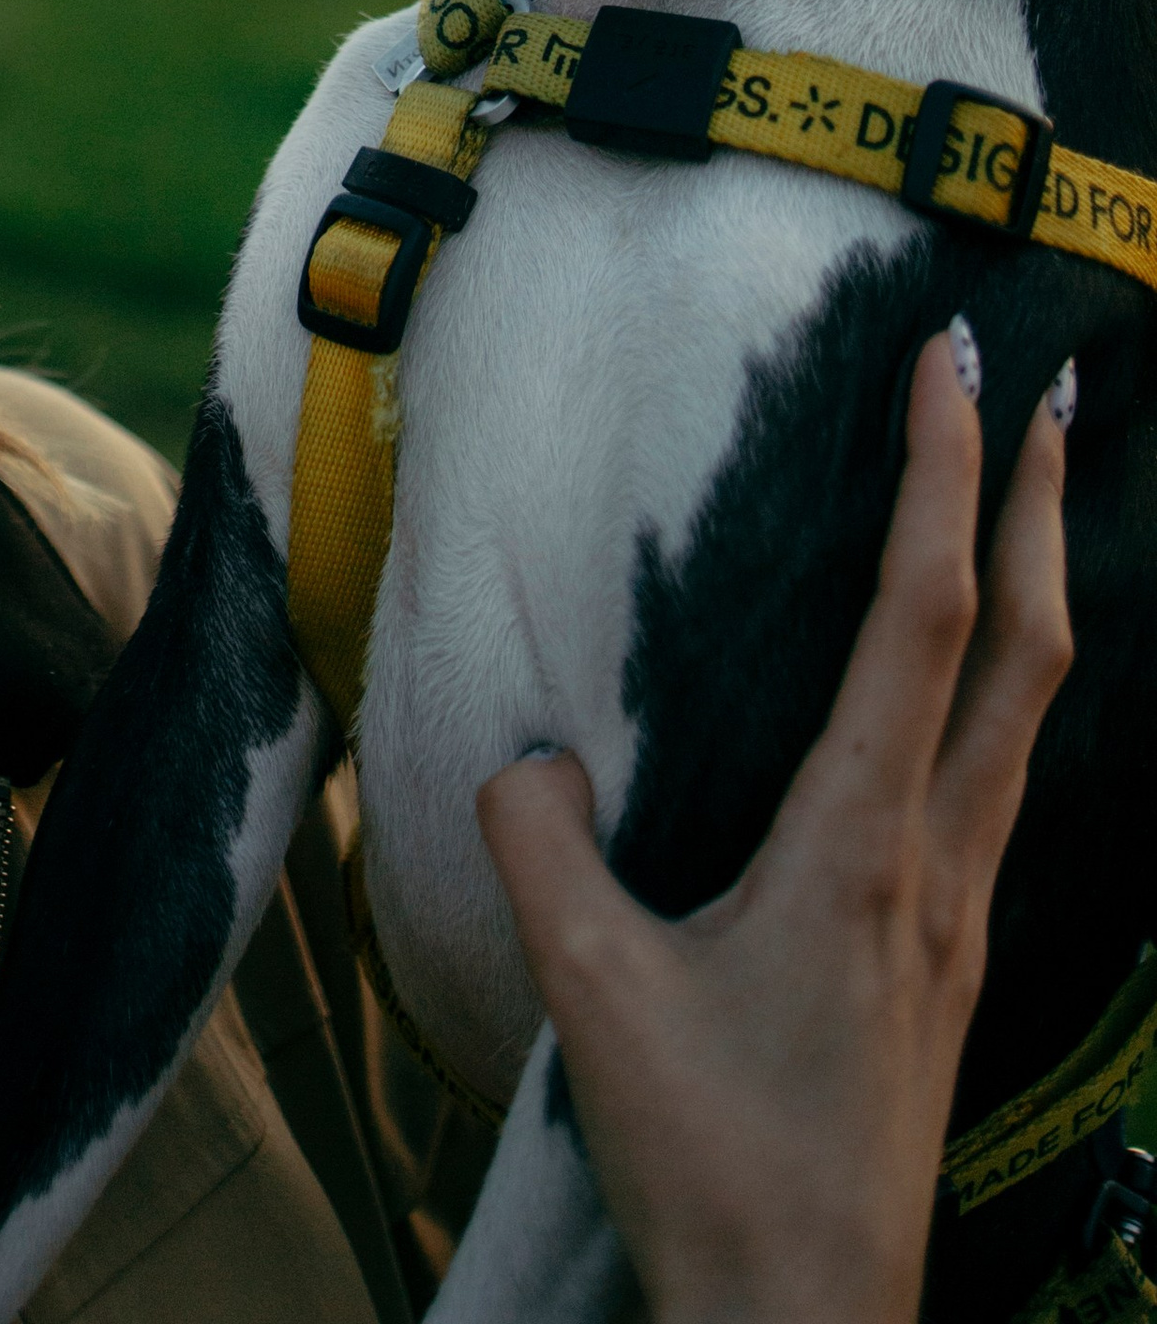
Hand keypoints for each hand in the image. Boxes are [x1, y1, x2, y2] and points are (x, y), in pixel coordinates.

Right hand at [477, 330, 1073, 1323]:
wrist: (805, 1320)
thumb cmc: (710, 1160)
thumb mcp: (590, 988)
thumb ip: (542, 844)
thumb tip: (532, 756)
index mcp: (859, 842)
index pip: (923, 615)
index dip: (943, 474)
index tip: (949, 360)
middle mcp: (937, 862)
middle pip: (1030, 647)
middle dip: (1044, 504)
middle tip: (1056, 387)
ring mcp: (961, 917)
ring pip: (1034, 715)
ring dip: (1042, 588)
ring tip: (1033, 505)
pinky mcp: (953, 968)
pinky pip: (1004, 782)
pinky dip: (1010, 687)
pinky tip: (976, 695)